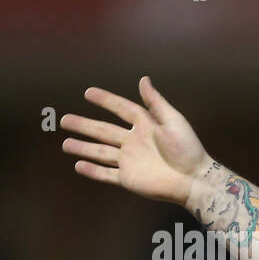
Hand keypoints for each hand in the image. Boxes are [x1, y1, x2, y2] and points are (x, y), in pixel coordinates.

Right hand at [61, 76, 212, 206]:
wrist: (194, 180)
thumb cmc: (188, 149)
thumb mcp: (173, 121)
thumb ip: (155, 102)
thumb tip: (143, 78)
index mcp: (145, 126)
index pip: (121, 109)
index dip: (106, 101)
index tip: (88, 93)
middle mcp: (134, 142)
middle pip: (104, 131)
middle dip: (84, 125)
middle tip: (64, 120)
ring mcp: (130, 161)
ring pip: (100, 152)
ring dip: (83, 148)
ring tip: (65, 144)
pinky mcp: (129, 179)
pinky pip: (106, 174)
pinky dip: (92, 171)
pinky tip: (78, 165)